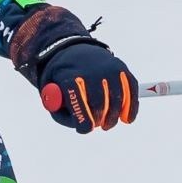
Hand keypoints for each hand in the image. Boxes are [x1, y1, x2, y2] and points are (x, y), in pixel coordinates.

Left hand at [11, 6, 137, 131]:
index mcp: (68, 74)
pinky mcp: (121, 68)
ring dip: (113, 117)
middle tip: (97, 125)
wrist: (75, 52)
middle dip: (98, 120)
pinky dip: (130, 108)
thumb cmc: (63, 79)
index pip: (76, 97)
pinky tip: (126, 118)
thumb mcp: (50, 93)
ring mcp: (108, 67)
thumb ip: (61, 112)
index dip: (82, 118)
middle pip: (99, 101)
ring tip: (107, 123)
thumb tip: (83, 125)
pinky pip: (131, 91)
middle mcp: (90, 69)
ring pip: (117, 99)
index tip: (85, 129)